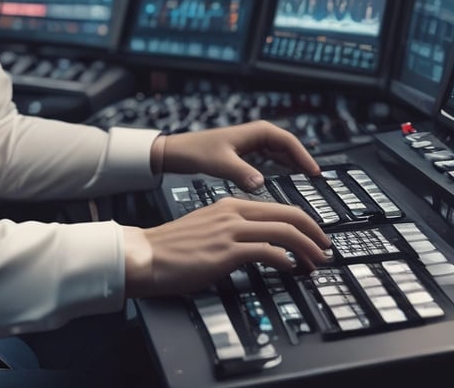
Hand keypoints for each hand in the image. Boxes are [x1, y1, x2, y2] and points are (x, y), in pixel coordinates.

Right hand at [124, 196, 331, 298]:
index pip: (277, 207)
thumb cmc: (173, 247)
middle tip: (327, 248)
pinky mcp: (227, 251)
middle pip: (287, 214)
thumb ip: (232, 230)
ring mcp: (230, 231)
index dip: (302, 222)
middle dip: (314, 232)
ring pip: (283, 231)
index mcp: (229, 205)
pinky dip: (286, 260)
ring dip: (308, 248)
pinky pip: (267, 251)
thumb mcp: (207, 228)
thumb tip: (258, 244)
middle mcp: (233, 213)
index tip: (314, 237)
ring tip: (318, 263)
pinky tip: (292, 269)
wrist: (147, 254)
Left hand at [154, 120, 320, 191]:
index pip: (289, 141)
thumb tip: (261, 183)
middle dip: (303, 161)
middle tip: (317, 181)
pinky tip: (288, 180)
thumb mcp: (220, 163)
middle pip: (289, 147)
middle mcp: (257, 135)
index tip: (315, 172)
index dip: (305, 156)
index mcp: (256, 132)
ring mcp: (253, 144)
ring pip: (282, 154)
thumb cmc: (197, 151)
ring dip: (295, 165)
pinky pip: (273, 160)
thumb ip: (241, 173)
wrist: (179, 152)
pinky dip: (283, 168)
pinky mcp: (248, 154)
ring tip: (308, 183)